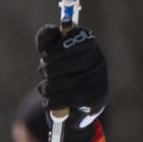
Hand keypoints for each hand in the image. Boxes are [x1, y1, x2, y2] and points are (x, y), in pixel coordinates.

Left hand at [36, 20, 106, 141]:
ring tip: (51, 89)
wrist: (77, 110)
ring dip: (45, 88)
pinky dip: (49, 102)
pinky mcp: (90, 101)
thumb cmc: (64, 75)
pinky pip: (56, 100)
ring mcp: (95, 81)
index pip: (72, 38)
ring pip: (53, 83)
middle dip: (45, 69)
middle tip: (47, 73)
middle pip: (56, 62)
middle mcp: (97, 60)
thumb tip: (52, 31)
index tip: (45, 55)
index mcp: (90, 44)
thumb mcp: (53, 54)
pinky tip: (55, 102)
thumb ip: (48, 39)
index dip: (54, 49)